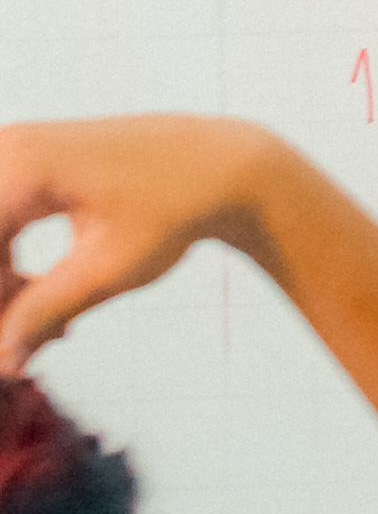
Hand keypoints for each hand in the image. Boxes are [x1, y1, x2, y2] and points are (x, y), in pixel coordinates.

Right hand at [0, 115, 285, 373]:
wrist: (220, 166)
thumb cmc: (172, 212)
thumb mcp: (108, 271)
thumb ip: (45, 312)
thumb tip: (3, 362)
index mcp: (21, 169)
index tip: (12, 350)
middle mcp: (8, 150)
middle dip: (1, 300)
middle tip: (27, 353)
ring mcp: (14, 154)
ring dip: (6, 292)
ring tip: (55, 337)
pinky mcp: (26, 167)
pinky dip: (14, 271)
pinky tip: (56, 316)